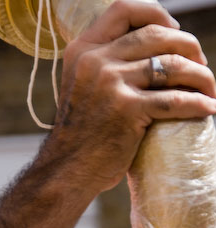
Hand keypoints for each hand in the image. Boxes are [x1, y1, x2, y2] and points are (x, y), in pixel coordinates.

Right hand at [43, 0, 215, 193]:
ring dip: (201, 77)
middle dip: (189, 47)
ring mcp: (110, 84)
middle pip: (156, 34)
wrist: (67, 170)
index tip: (174, 31)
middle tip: (201, 66)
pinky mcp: (126, 110)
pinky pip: (175, 100)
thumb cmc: (81, 135)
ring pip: (171, 66)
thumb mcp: (83, 87)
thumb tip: (148, 51)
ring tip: (209, 90)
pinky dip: (198, 104)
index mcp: (82, 50)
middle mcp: (95, 61)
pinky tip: (208, 109)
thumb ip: (105, 65)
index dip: (156, 14)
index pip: (124, 10)